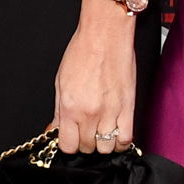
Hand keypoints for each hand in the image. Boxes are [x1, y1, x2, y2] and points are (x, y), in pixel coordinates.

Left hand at [52, 1, 137, 154]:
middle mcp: (90, 113)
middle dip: (84, 142)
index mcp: (70, 107)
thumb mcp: (60, 82)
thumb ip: (59, 111)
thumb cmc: (82, 52)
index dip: (68, 144)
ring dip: (102, 143)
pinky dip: (120, 141)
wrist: (105, 35)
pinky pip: (126, 138)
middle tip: (85, 129)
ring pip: (106, 148)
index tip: (70, 137)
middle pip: (87, 148)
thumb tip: (55, 130)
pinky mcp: (128, 107)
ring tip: (101, 130)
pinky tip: (116, 133)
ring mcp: (110, 112)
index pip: (67, 146)